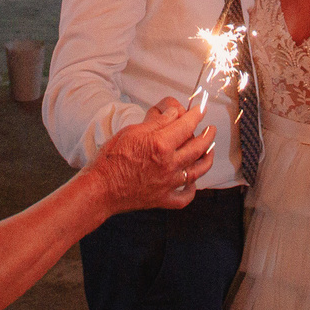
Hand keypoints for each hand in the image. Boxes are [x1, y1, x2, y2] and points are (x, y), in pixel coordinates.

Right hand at [90, 97, 215, 212]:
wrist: (99, 189)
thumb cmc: (110, 159)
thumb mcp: (132, 131)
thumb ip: (156, 123)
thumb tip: (173, 114)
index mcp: (161, 145)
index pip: (186, 125)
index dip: (196, 115)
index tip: (200, 110)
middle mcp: (169, 165)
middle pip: (197, 147)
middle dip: (207, 136)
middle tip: (211, 129)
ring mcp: (168, 183)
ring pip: (197, 171)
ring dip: (207, 159)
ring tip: (210, 151)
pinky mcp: (163, 199)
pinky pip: (185, 197)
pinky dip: (192, 190)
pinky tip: (193, 183)